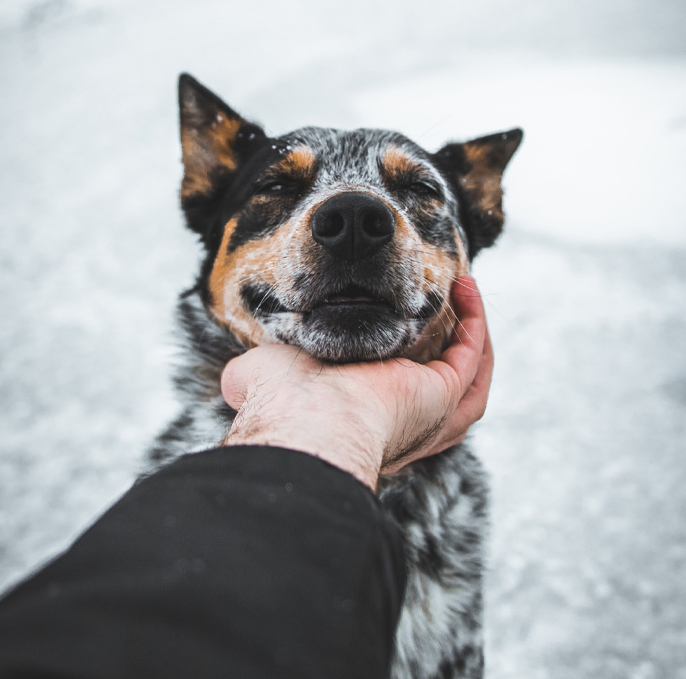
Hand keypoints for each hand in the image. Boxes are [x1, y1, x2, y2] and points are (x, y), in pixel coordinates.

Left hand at [220, 276, 492, 490]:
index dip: (403, 355)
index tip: (399, 317)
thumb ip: (251, 375)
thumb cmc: (282, 401)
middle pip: (444, 388)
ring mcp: (428, 411)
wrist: (304, 417)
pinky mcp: (444, 394)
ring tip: (464, 293)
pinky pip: (472, 355)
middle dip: (450, 345)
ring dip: (472, 333)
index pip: (394, 390)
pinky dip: (474, 321)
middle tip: (446, 305)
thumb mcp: (263, 377)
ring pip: (469, 377)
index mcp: (361, 417)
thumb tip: (233, 382)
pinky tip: (463, 288)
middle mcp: (401, 420)